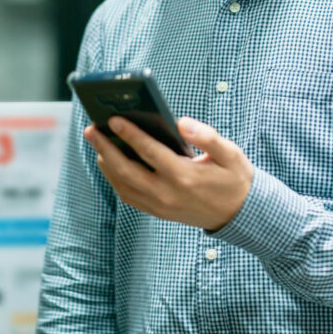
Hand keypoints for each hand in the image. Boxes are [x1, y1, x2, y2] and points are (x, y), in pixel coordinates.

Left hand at [83, 116, 253, 230]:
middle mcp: (168, 194)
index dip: (129, 134)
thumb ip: (207, 137)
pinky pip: (129, 197)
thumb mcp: (230, 154)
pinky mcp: (159, 212)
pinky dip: (115, 180)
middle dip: (106, 148)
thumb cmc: (235, 179)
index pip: (149, 152)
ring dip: (107, 164)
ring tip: (97, 143)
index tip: (113, 119)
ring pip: (123, 185)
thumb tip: (181, 122)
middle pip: (126, 170)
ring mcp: (161, 206)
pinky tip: (111, 164)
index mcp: (185, 176)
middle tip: (91, 129)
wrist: (241, 214)